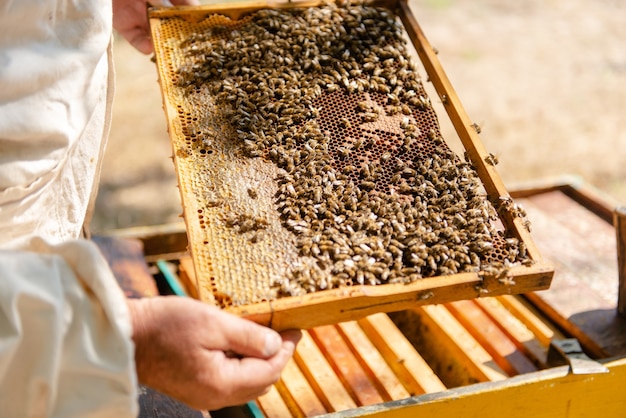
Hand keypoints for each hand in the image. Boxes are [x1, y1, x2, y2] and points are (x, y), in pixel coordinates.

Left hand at [112, 0, 199, 53]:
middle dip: (179, 32)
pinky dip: (143, 44)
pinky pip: (136, 37)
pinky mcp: (122, 23)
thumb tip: (186, 6)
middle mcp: (151, 2)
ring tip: (171, 52)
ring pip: (154, 31)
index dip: (191, 15)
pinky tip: (150, 49)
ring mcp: (137, 12)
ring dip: (163, 41)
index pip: (181, 4)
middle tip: (190, 46)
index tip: (202, 26)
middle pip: (169, 20)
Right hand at [127, 296, 300, 409]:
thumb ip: (249, 337)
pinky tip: (240, 343)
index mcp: (222, 383)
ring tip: (264, 334)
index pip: (270, 371)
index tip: (296, 330)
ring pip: (247, 382)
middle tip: (283, 331)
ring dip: (260, 361)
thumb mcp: (213, 323)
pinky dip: (242, 364)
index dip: (286, 350)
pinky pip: (230, 380)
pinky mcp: (194, 388)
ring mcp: (204, 395)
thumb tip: (276, 346)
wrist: (126, 336)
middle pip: (261, 381)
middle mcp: (215, 396)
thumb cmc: (166, 326)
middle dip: (276, 357)